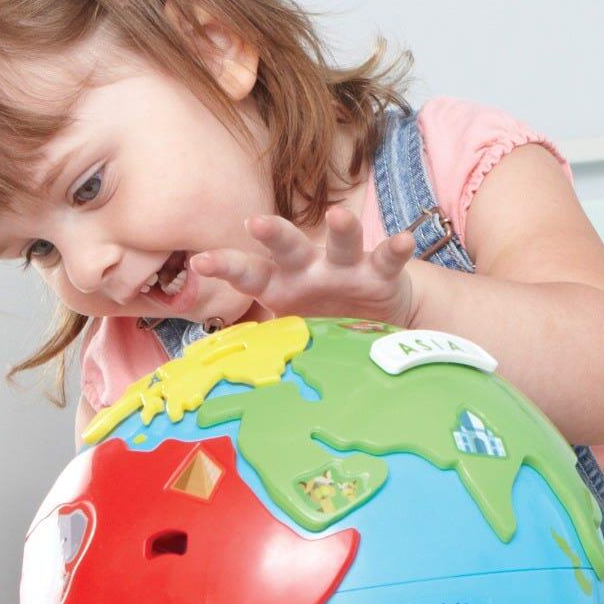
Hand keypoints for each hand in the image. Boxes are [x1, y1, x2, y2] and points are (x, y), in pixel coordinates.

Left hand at [190, 205, 417, 325]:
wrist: (372, 318)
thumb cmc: (320, 322)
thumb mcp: (290, 333)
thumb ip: (266, 346)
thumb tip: (225, 387)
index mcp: (281, 286)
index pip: (249, 274)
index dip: (226, 266)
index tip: (200, 263)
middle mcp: (310, 270)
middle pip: (289, 247)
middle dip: (273, 233)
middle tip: (254, 222)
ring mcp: (346, 269)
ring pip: (343, 243)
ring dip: (343, 229)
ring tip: (340, 216)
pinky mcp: (381, 274)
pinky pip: (388, 259)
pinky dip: (396, 250)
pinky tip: (403, 241)